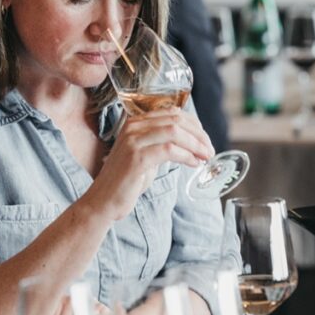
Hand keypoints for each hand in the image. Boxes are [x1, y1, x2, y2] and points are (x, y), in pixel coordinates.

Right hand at [87, 108, 213, 219]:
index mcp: (136, 122)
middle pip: (176, 120)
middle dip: (199, 134)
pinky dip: (186, 156)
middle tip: (210, 150)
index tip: (206, 140)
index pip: (173, 113)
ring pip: (175, 132)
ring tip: (205, 157)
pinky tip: (194, 163)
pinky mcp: (136, 157)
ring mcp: (133, 140)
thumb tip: (194, 141)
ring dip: (196, 144)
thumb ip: (164, 143)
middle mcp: (133, 126)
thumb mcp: (147, 155)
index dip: (195, 125)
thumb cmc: (128, 180)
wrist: (104, 200)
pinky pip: (169, 150)